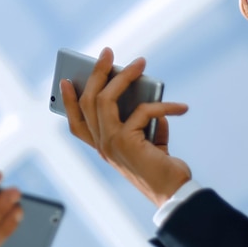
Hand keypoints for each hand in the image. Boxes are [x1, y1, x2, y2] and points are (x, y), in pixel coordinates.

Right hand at [61, 47, 190, 205]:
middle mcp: (101, 145)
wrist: (174, 193)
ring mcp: (109, 143)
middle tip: (107, 53)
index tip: (66, 80)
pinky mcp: (125, 141)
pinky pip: (143, 110)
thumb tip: (143, 91)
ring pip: (104, 99)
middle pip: (88, 102)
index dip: (68, 102)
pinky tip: (181, 108)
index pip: (76, 123)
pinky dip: (164, 105)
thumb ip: (139, 118)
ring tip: (140, 63)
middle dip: (96, 73)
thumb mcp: (146, 138)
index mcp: (102, 147)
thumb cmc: (161, 167)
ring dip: (123, 76)